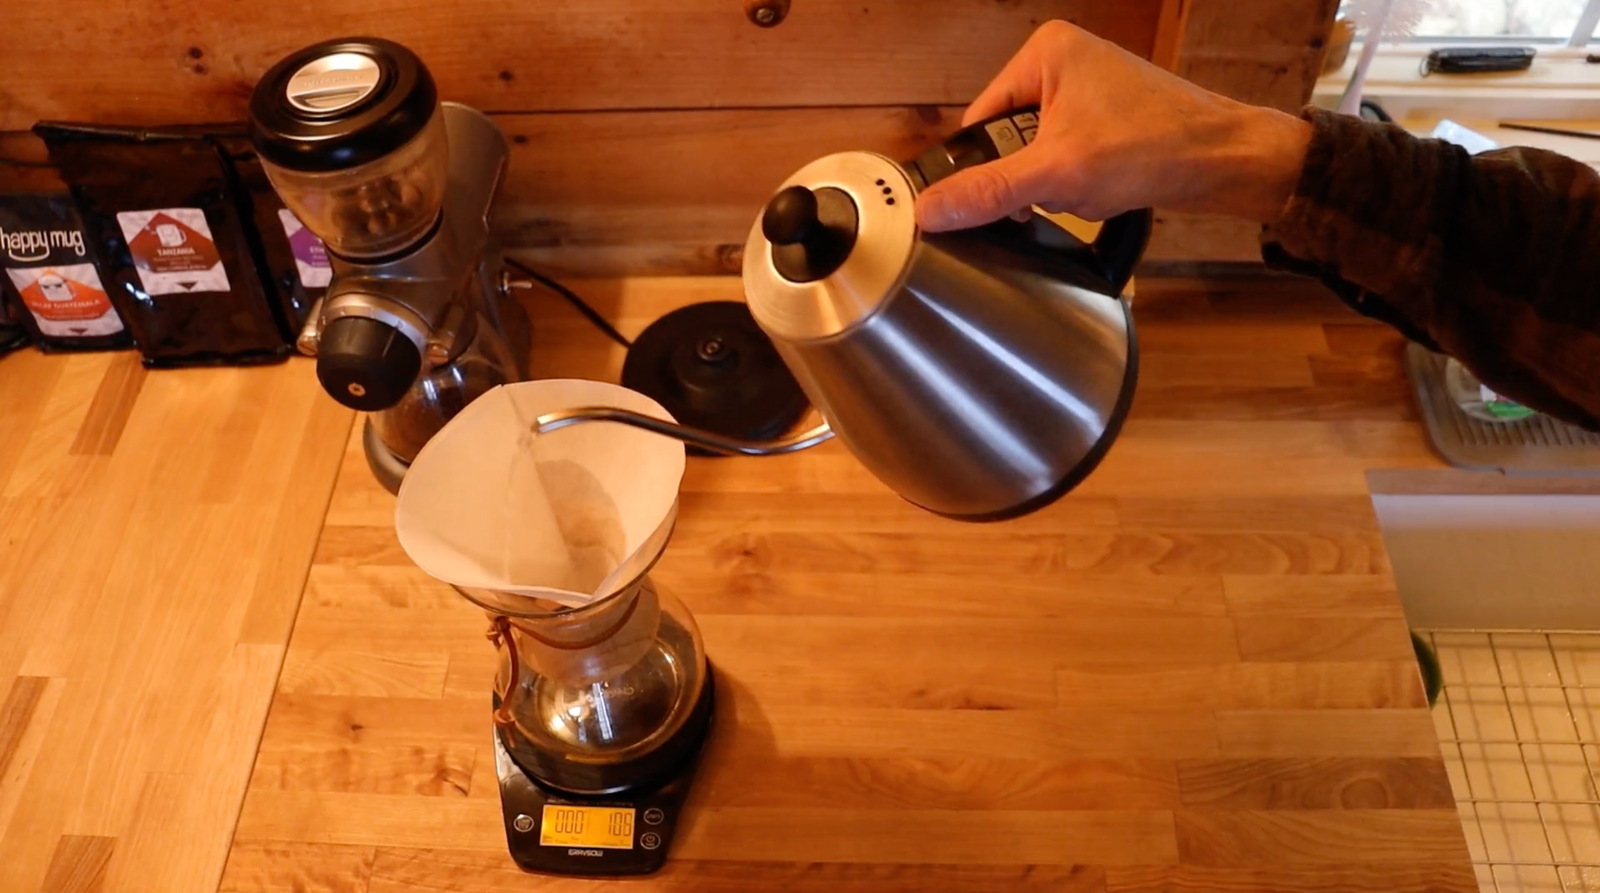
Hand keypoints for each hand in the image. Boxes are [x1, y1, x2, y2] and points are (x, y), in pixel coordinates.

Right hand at [915, 21, 1313, 231]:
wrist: (1227, 163)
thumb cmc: (1155, 146)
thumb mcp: (1058, 172)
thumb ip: (989, 191)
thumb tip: (930, 211)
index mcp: (1044, 52)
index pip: (979, 120)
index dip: (988, 166)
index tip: (1012, 193)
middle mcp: (1063, 63)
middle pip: (1008, 141)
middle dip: (1033, 178)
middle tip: (1064, 187)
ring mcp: (1086, 92)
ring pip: (1037, 158)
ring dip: (1058, 186)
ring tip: (1092, 187)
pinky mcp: (1106, 121)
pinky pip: (1066, 162)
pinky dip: (1080, 186)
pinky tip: (1106, 189)